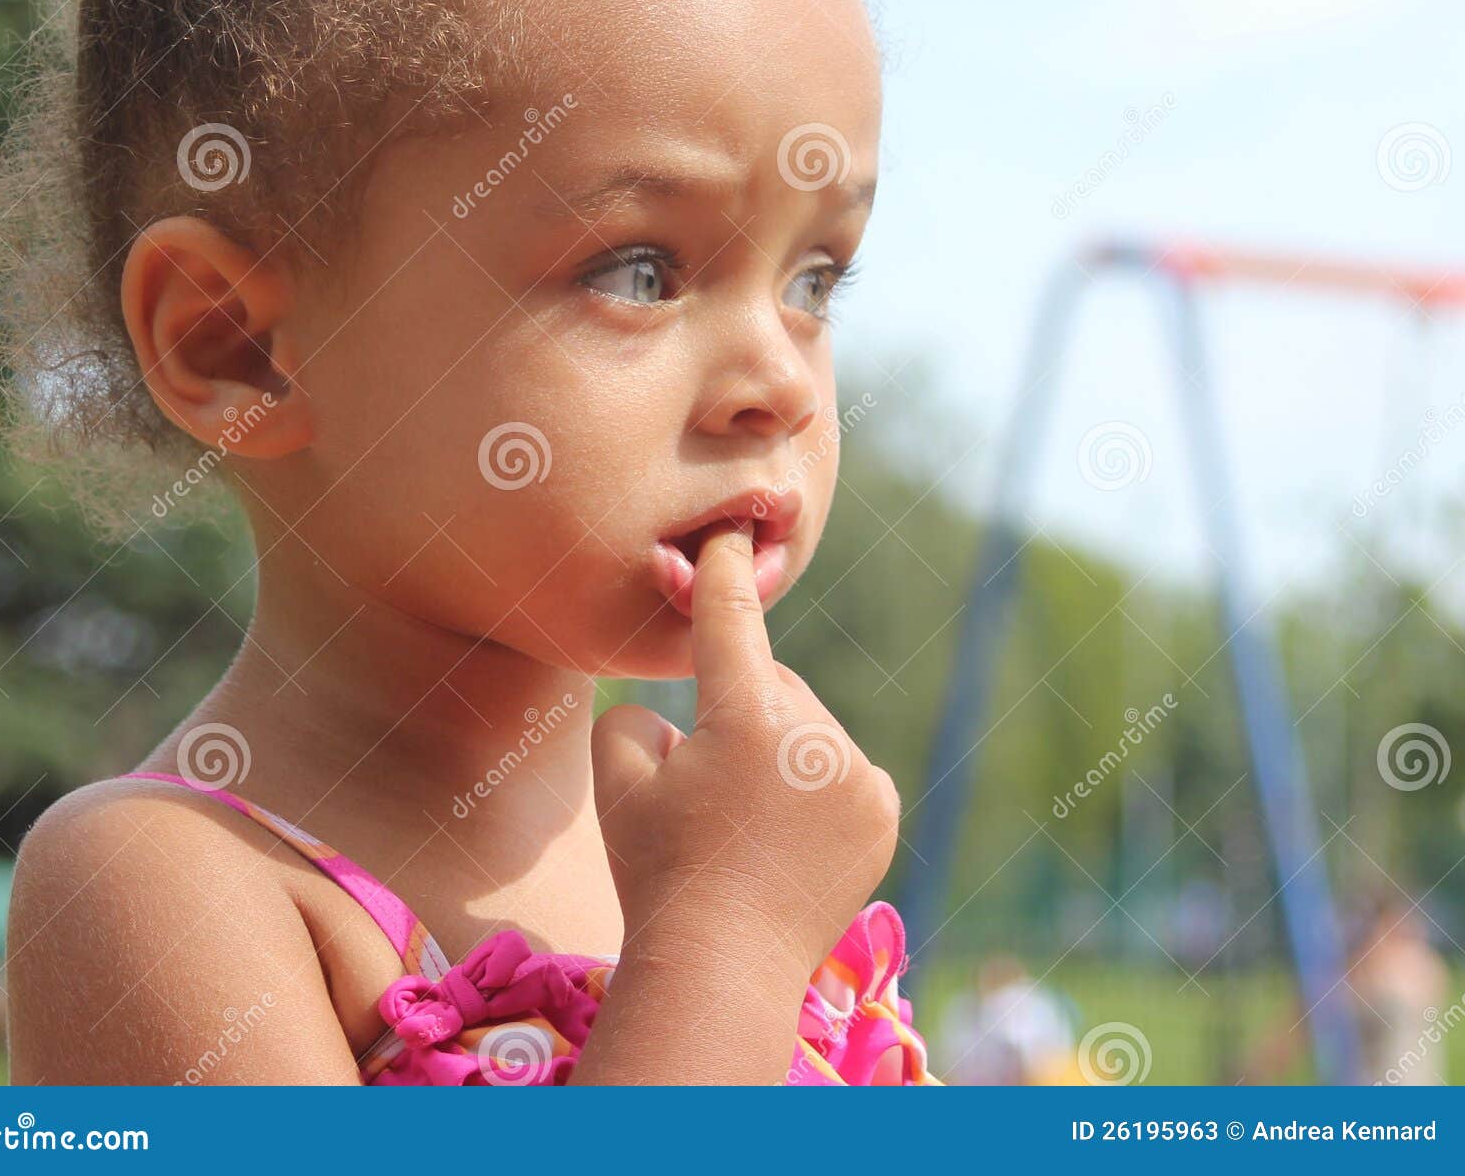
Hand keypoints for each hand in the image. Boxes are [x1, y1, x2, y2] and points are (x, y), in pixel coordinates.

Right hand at [591, 520, 899, 984]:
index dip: (724, 570)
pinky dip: (814, 778)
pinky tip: (784, 825)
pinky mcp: (881, 809)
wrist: (724, 968)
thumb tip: (674, 710)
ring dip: (777, 743)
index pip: (732, 619)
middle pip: (768, 680)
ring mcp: (856, 774)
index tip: (729, 531)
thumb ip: (634, 716)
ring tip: (743, 813)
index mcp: (748, 718)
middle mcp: (815, 737)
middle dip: (739, 703)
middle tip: (704, 769)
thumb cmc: (659, 873)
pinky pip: (838, 764)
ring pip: (804, 722)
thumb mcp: (619, 782)